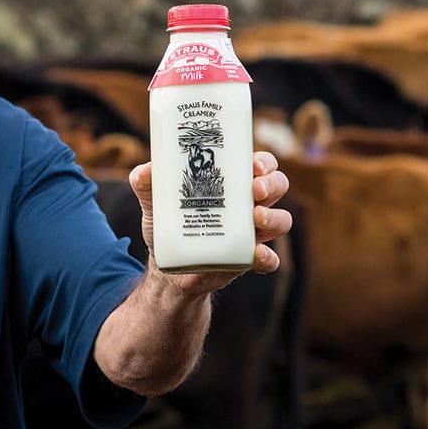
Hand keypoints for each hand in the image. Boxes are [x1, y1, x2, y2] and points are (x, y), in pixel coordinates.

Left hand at [128, 151, 292, 293]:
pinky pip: (270, 259)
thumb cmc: (169, 225)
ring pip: (282, 220)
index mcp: (234, 183)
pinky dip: (268, 257)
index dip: (264, 162)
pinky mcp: (248, 259)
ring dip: (274, 217)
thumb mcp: (155, 202)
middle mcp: (250, 205)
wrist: (169, 266)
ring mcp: (253, 233)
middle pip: (278, 186)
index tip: (252, 165)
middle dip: (272, 184)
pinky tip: (257, 254)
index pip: (261, 164)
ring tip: (256, 218)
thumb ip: (146, 183)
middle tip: (255, 189)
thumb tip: (145, 171)